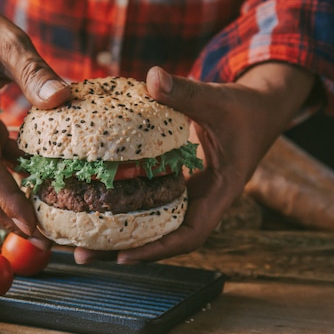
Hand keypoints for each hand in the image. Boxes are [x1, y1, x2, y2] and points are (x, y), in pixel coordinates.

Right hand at [0, 0, 70, 238]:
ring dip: (1, 202)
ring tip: (33, 222)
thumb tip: (62, 100)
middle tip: (38, 236)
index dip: (6, 196)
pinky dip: (1, 180)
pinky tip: (27, 184)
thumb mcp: (7, 42)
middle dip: (4, 213)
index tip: (29, 222)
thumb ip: (33, 71)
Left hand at [75, 63, 314, 262]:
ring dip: (119, 234)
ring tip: (77, 241)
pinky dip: (124, 207)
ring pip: (153, 223)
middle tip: (83, 254)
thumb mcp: (217, 99)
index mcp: (219, 193)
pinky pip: (149, 201)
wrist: (256, 111)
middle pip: (162, 237)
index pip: (190, 234)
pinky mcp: (177, 184)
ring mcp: (188, 195)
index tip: (124, 257)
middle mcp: (201, 201)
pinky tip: (94, 204)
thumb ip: (187, 92)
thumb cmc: (242, 109)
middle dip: (125, 250)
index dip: (158, 250)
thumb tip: (153, 76)